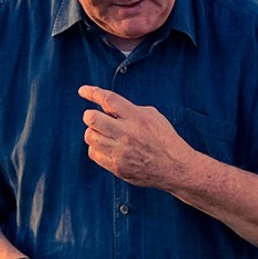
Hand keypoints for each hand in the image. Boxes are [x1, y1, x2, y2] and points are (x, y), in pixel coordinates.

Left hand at [79, 86, 195, 188]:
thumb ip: (130, 109)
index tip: (83, 91)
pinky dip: (96, 148)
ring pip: (90, 136)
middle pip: (92, 118)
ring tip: (103, 133)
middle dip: (89, 115)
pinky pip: (94, 153)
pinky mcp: (117, 167)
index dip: (92, 93)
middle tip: (93, 117)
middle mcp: (128, 134)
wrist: (175, 168)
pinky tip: (106, 146)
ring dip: (93, 132)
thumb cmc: (164, 138)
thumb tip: (106, 107)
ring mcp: (121, 152)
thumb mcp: (153, 116)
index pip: (109, 100)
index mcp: (138, 117)